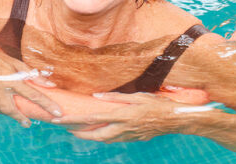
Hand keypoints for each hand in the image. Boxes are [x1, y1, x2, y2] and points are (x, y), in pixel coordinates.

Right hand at [0, 44, 61, 126]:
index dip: (46, 104)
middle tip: (27, 123)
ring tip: (13, 112)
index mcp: (11, 78)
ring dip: (7, 112)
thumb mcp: (15, 62)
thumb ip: (32, 74)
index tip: (56, 113)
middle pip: (11, 110)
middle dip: (20, 118)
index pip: (33, 94)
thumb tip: (49, 84)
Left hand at [52, 92, 206, 142]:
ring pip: (103, 139)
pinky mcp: (133, 138)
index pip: (92, 118)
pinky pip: (113, 139)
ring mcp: (128, 136)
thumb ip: (116, 97)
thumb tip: (96, 96)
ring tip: (78, 129)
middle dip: (78, 132)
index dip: (74, 120)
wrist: (175, 120)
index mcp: (122, 115)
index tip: (60, 119)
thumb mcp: (138, 96)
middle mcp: (123, 128)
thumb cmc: (158, 104)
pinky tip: (100, 131)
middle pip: (94, 134)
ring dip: (89, 135)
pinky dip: (102, 135)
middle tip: (65, 127)